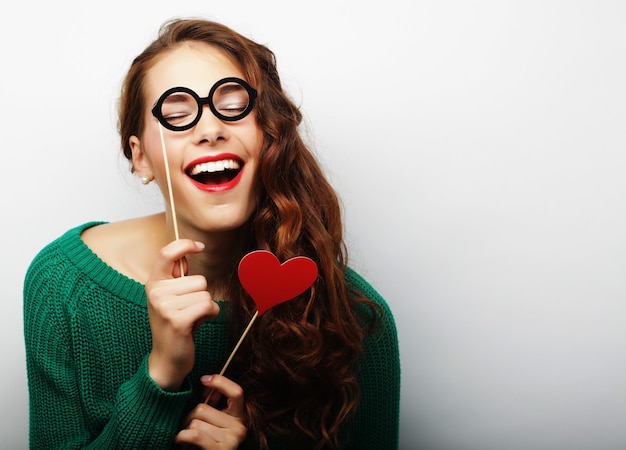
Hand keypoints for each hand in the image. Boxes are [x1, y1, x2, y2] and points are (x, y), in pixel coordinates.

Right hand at [146, 239, 219, 390]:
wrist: (167, 359)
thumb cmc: (176, 324)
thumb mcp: (172, 297)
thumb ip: (178, 277)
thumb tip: (191, 249)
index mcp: (154, 284)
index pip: (166, 254)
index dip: (184, 245)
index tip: (199, 247)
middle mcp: (156, 293)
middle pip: (199, 280)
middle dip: (201, 295)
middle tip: (188, 311)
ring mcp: (165, 307)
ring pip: (205, 294)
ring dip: (206, 307)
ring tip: (192, 319)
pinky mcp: (177, 321)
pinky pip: (208, 306)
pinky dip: (210, 315)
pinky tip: (198, 324)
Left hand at [175, 375, 246, 448]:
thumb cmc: (206, 444)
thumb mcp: (213, 423)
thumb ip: (213, 405)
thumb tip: (206, 383)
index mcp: (240, 417)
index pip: (237, 392)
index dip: (220, 382)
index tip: (204, 379)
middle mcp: (239, 428)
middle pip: (204, 408)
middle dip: (189, 417)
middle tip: (187, 427)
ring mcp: (231, 440)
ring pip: (196, 421)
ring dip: (185, 429)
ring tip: (187, 438)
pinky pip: (195, 434)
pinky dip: (182, 436)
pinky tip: (181, 440)